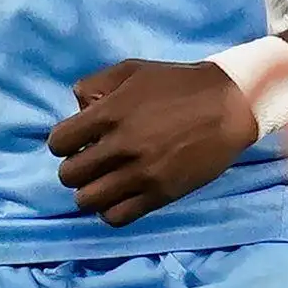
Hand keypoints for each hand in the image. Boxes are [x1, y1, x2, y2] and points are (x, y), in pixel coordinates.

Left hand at [48, 57, 258, 226]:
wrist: (228, 105)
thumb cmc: (179, 84)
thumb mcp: (132, 70)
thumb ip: (96, 84)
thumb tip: (77, 107)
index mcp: (110, 113)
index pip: (59, 142)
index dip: (62, 144)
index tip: (75, 143)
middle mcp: (121, 146)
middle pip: (69, 175)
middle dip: (74, 169)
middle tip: (89, 163)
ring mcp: (141, 173)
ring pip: (88, 200)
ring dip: (89, 193)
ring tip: (102, 184)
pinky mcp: (160, 194)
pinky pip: (118, 217)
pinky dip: (111, 211)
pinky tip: (119, 198)